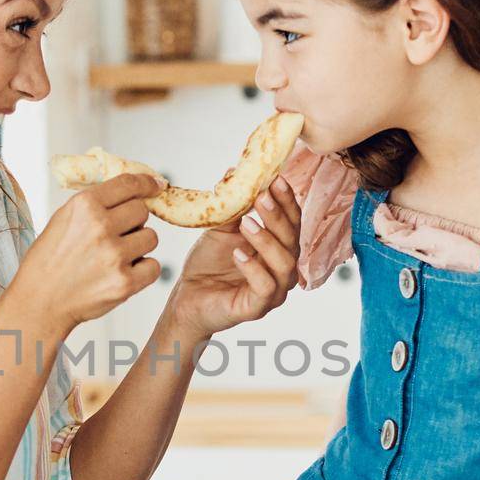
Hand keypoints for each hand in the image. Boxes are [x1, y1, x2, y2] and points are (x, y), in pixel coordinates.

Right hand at [10, 173, 163, 337]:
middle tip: (118, 235)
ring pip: (151, 237)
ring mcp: (114, 256)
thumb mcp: (63, 219)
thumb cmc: (49, 261)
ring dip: (139, 245)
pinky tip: (124, 272)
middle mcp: (100, 227)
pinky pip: (154, 266)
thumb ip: (95, 204)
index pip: (128, 184)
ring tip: (116, 256)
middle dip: (134, 221)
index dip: (146, 183)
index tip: (155, 186)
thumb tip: (132, 191)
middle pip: (142, 211)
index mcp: (84, 206)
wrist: (39, 302)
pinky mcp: (125, 283)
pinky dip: (143, 270)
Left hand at [167, 177, 300, 343]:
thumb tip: (233, 171)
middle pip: (292, 239)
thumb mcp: (220, 229)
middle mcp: (282, 269)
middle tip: (261, 197)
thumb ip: (232, 206)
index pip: (292, 221)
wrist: (187, 298)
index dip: (287, 200)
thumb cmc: (208, 265)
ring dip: (267, 240)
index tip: (275, 179)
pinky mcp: (257, 308)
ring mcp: (274, 291)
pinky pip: (266, 287)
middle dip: (278, 216)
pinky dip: (253, 268)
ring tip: (246, 223)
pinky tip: (237, 254)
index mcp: (279, 248)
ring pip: (284, 263)